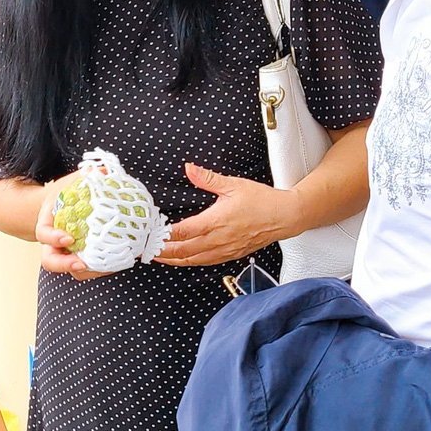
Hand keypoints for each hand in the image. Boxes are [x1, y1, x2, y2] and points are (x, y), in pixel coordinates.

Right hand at [34, 174, 105, 280]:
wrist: (59, 207)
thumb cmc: (65, 194)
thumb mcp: (72, 182)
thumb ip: (86, 176)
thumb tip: (105, 172)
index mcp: (47, 223)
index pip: (44, 234)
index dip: (53, 238)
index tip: (68, 238)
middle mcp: (53, 243)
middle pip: (50, 261)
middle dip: (64, 265)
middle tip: (81, 263)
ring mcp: (66, 253)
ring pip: (71, 270)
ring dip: (88, 271)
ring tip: (107, 266)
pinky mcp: (80, 258)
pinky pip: (87, 270)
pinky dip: (100, 269)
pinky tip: (116, 262)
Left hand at [155, 163, 294, 266]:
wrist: (284, 216)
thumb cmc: (262, 200)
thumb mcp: (233, 184)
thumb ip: (208, 178)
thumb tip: (189, 169)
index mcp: (216, 221)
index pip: (183, 232)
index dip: (164, 236)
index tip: (150, 235)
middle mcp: (218, 239)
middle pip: (183, 250)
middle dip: (162, 251)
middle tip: (145, 250)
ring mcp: (224, 250)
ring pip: (193, 260)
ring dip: (173, 259)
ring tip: (158, 256)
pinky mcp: (230, 254)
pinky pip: (205, 262)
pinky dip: (190, 261)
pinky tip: (182, 259)